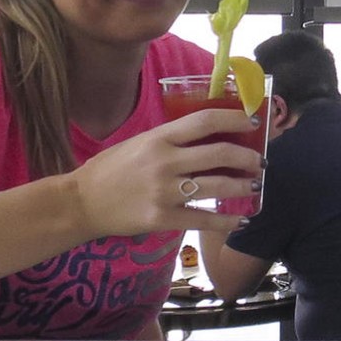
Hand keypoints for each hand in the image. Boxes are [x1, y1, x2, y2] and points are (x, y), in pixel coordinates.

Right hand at [68, 108, 263, 237]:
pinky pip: (204, 219)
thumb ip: (173, 139)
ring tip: (253, 186)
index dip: (234, 119)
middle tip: (260, 161)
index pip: (205, 120)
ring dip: (243, 186)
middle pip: (219, 153)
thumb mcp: (141, 143)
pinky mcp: (162, 218)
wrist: (80, 202)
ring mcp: (164, 191)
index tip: (253, 121)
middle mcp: (164, 162)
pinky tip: (241, 219)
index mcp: (159, 137)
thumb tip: (213, 136)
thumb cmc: (112, 169)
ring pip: (218, 186)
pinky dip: (227, 220)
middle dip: (248, 157)